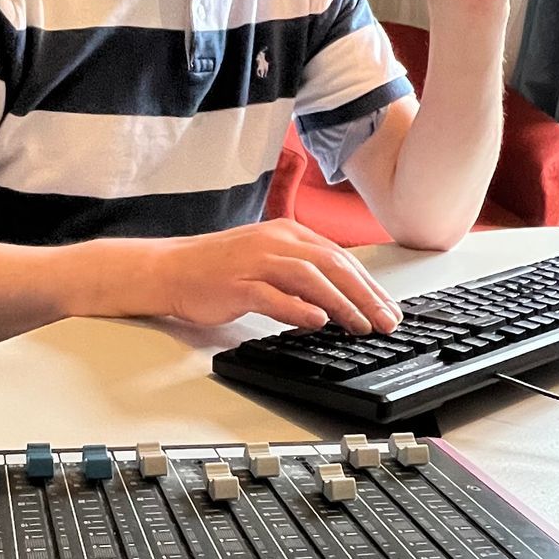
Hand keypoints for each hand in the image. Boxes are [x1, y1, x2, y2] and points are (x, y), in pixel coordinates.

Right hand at [157, 223, 401, 333]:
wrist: (170, 269)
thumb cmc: (218, 269)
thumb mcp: (268, 259)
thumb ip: (302, 274)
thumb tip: (340, 298)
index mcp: (287, 233)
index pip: (339, 257)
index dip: (368, 284)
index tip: (388, 309)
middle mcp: (275, 242)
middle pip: (331, 265)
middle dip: (364, 295)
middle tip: (386, 321)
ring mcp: (255, 261)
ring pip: (308, 277)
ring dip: (340, 303)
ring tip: (360, 325)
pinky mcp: (236, 284)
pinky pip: (272, 295)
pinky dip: (297, 308)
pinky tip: (317, 321)